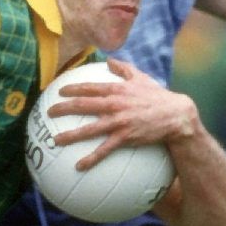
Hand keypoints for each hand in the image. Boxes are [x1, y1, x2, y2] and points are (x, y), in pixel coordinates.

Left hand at [49, 60, 198, 170]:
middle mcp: (114, 104)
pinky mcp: (125, 137)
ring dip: (70, 135)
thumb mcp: (141, 77)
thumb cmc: (158, 96)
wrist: (176, 115)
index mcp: (116, 89)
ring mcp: (119, 121)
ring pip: (89, 129)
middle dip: (63, 109)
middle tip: (49, 113)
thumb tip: (109, 60)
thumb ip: (123, 68)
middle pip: (82, 106)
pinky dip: (91, 158)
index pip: (89, 87)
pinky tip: (78, 166)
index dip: (71, 89)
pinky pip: (104, 149)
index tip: (58, 91)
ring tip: (56, 141)